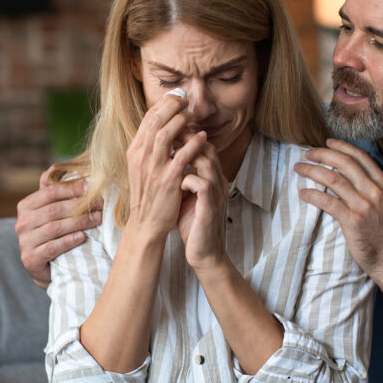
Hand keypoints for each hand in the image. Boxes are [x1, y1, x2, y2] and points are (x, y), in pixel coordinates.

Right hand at [15, 165, 101, 288]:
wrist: (45, 268)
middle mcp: (22, 223)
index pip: (50, 192)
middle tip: (101, 205)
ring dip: (79, 222)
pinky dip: (69, 241)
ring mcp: (24, 242)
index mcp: (26, 206)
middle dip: (80, 206)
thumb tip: (54, 168)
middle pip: (54, 210)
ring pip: (55, 228)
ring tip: (97, 219)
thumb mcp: (50, 212)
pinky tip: (83, 237)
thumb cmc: (51, 235)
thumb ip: (52, 192)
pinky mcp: (30, 259)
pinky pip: (52, 247)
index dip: (72, 188)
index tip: (92, 187)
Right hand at [125, 93, 207, 240]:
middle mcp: (141, 158)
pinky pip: (182, 156)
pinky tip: (203, 138)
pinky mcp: (168, 181)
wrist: (147, 224)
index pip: (147, 120)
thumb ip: (152, 147)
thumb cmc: (149, 194)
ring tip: (192, 115)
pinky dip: (193, 143)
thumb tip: (165, 125)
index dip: (162, 105)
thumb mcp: (144, 167)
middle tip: (185, 99)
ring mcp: (154, 169)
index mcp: (135, 152)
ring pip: (165, 134)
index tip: (176, 96)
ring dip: (180, 121)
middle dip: (171, 106)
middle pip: (154, 121)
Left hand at [177, 140, 229, 271]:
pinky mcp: (211, 208)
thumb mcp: (187, 195)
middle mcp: (217, 181)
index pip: (202, 145)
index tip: (165, 129)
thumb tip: (167, 158)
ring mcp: (216, 194)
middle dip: (185, 137)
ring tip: (168, 153)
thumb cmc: (193, 223)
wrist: (205, 253)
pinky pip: (203, 185)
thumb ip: (182, 176)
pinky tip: (176, 181)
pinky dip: (188, 179)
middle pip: (206, 147)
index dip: (184, 135)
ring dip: (187, 154)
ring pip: (206, 161)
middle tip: (165, 133)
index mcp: (212, 176)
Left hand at [293, 138, 382, 283]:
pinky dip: (312, 195)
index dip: (342, 147)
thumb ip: (376, 189)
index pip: (361, 157)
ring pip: (333, 179)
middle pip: (344, 163)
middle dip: (323, 154)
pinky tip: (303, 193)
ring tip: (299, 168)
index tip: (328, 143)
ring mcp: (364, 205)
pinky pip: (327, 201)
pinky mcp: (352, 221)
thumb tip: (357, 177)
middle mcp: (375, 191)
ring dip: (312, 170)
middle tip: (308, 153)